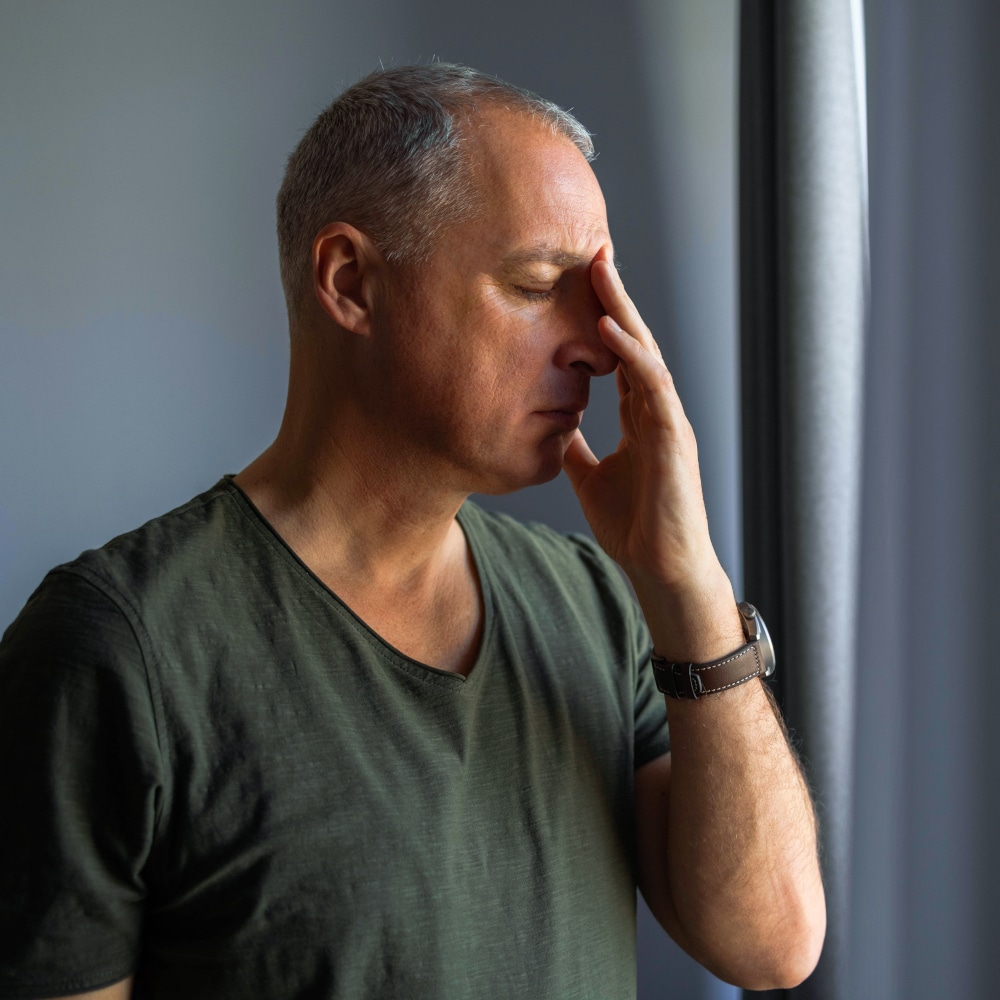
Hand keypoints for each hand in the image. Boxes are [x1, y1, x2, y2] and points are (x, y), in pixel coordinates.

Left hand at [562, 247, 739, 655]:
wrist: (660, 567)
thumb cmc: (634, 526)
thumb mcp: (589, 477)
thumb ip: (574, 446)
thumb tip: (549, 424)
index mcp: (638, 416)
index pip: (617, 355)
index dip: (598, 317)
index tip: (575, 281)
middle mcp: (655, 409)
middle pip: (632, 341)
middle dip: (612, 297)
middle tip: (591, 250)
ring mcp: (667, 419)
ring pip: (645, 352)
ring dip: (622, 309)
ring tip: (599, 269)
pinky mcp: (674, 436)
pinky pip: (653, 385)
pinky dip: (631, 355)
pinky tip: (607, 327)